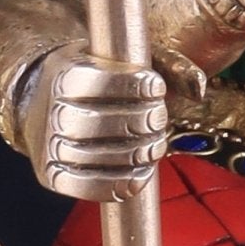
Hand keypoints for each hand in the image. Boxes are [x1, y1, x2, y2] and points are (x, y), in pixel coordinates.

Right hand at [12, 41, 169, 203]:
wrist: (44, 102)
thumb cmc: (98, 77)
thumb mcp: (126, 58)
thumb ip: (167, 64)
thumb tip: (200, 88)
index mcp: (63, 73)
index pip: (97, 81)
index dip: (131, 86)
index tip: (156, 88)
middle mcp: (49, 110)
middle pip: (97, 122)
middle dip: (138, 122)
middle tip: (160, 120)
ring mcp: (47, 146)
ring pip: (94, 156)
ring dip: (134, 154)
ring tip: (155, 147)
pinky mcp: (50, 175)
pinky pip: (84, 187)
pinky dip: (117, 184)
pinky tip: (141, 175)